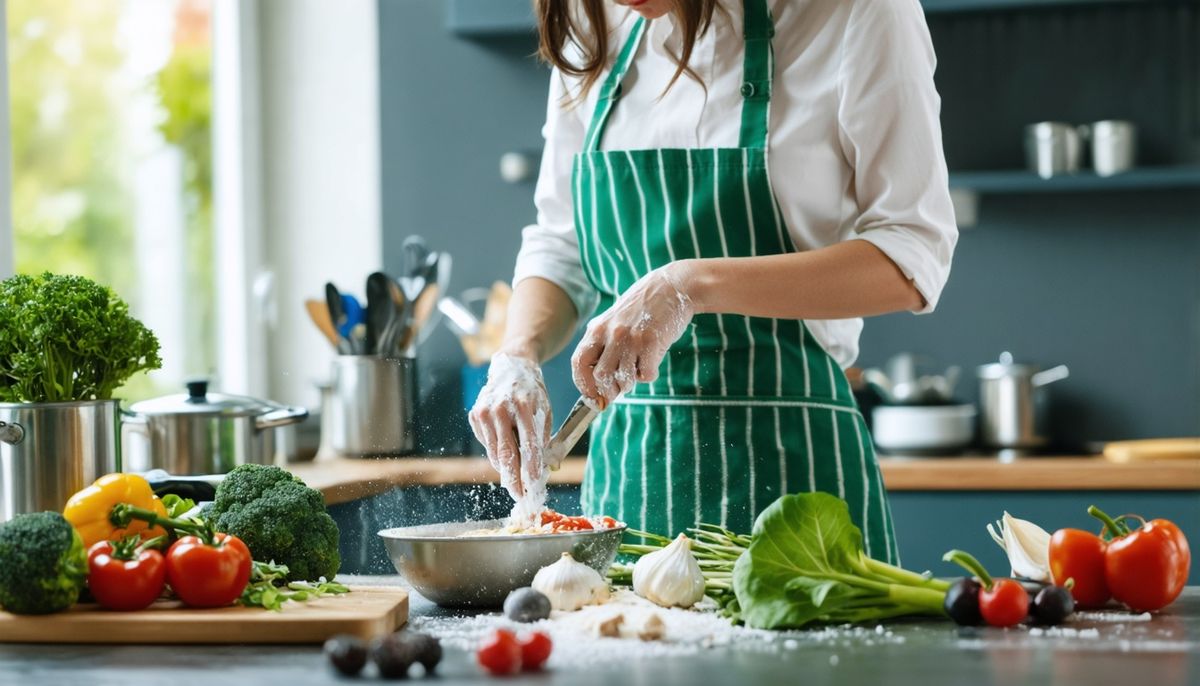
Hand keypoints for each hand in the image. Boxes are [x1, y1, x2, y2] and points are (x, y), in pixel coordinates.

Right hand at [468, 352, 552, 500]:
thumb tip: (543, 469)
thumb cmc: (533, 393)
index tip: (534, 486)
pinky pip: (487, 444)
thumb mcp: (545, 411)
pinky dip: (497, 452)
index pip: (528, 444)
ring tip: (516, 480)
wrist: (512, 367)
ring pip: (494, 452)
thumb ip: (543, 439)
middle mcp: (501, 408)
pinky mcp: (475, 415)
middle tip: (520, 495)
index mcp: (524, 405)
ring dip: (506, 469)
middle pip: (506, 453)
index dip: (531, 468)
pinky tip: (507, 450)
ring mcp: (484, 412)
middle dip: (514, 478)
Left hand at [571, 264, 693, 406]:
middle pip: (600, 377)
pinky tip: (652, 363)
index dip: (583, 384)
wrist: (673, 286)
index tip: (593, 395)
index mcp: (597, 328)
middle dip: (609, 391)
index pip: (579, 363)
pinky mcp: (652, 342)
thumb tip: (596, 379)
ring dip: (630, 383)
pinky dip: (648, 375)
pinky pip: (645, 374)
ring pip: (623, 379)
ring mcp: (631, 338)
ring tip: (637, 371)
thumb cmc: (644, 307)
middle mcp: (611, 333)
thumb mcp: (614, 319)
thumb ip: (602, 342)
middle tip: (620, 389)